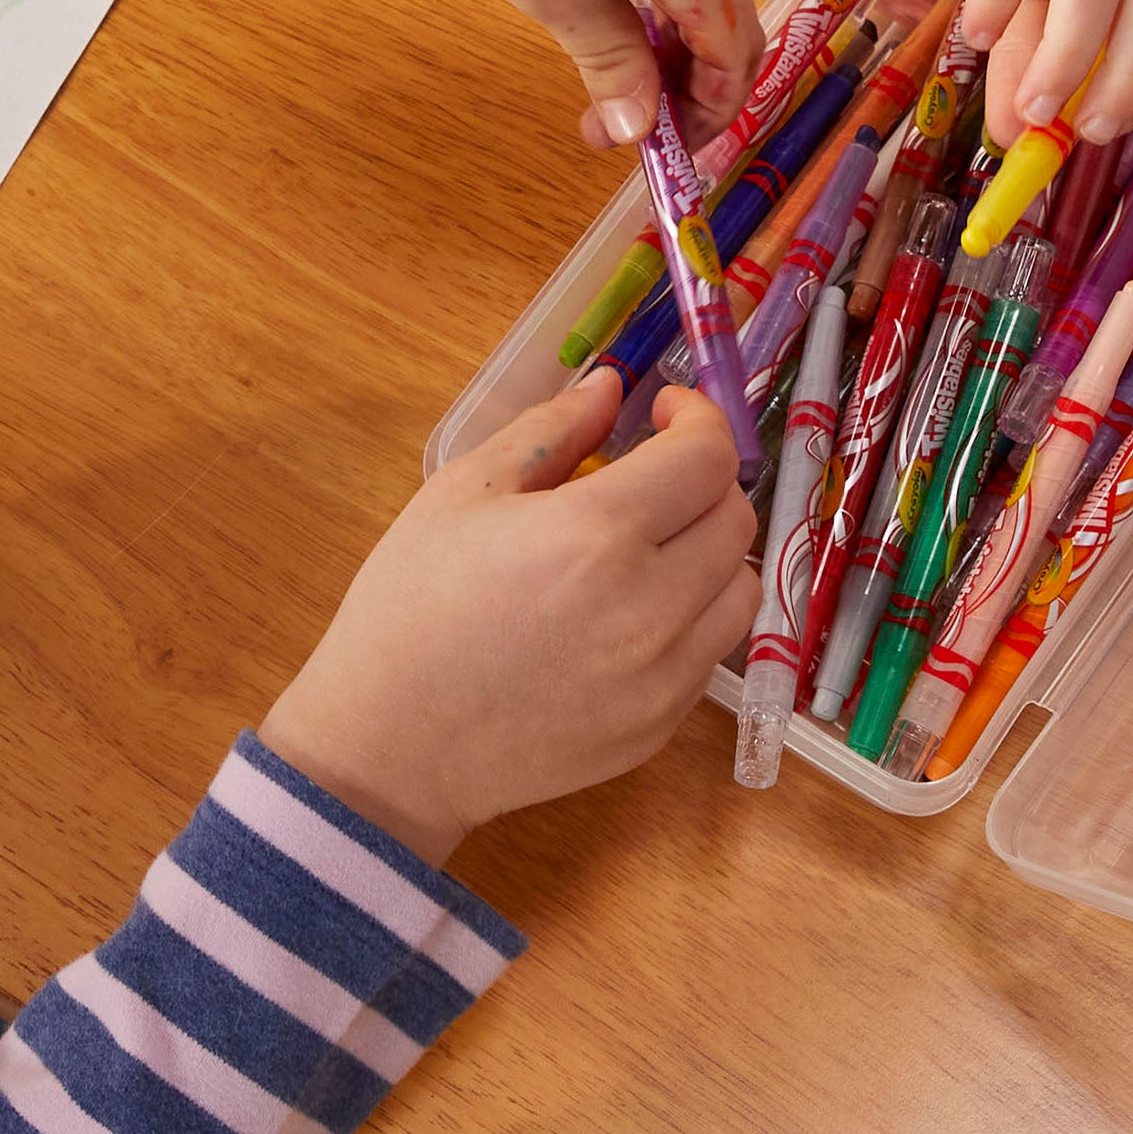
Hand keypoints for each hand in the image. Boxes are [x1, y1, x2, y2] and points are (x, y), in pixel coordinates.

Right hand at [259, 372, 760, 862]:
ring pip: (741, 588)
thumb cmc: (410, 609)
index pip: (707, 456)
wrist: (391, 746)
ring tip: (651, 546)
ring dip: (711, 550)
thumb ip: (550, 431)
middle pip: (735, 517)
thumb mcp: (462, 494)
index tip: (666, 415)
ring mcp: (664, 674)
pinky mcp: (661, 723)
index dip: (699, 418)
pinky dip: (691, 615)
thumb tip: (614, 386)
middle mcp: (651, 605)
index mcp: (597, 533)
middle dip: (704, 480)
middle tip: (652, 476)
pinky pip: (711, 650)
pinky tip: (631, 612)